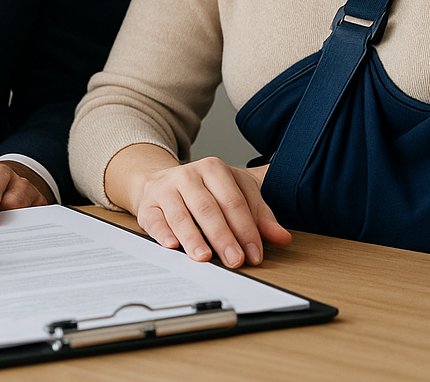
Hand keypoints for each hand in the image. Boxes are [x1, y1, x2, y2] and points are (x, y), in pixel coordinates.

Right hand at [106, 145, 289, 267]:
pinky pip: (154, 220)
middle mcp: (188, 175)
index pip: (233, 200)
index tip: (255, 254)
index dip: (246, 229)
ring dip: (193, 238)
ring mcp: (166, 189)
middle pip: (208, 208)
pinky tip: (172, 246)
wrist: (161, 182)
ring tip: (204, 257)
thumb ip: (260, 216)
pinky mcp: (148, 205)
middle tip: (234, 260)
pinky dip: (163, 234)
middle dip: (223, 237)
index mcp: (214, 169)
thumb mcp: (235, 194)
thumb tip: (282, 237)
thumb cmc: (205, 192)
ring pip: (180, 214)